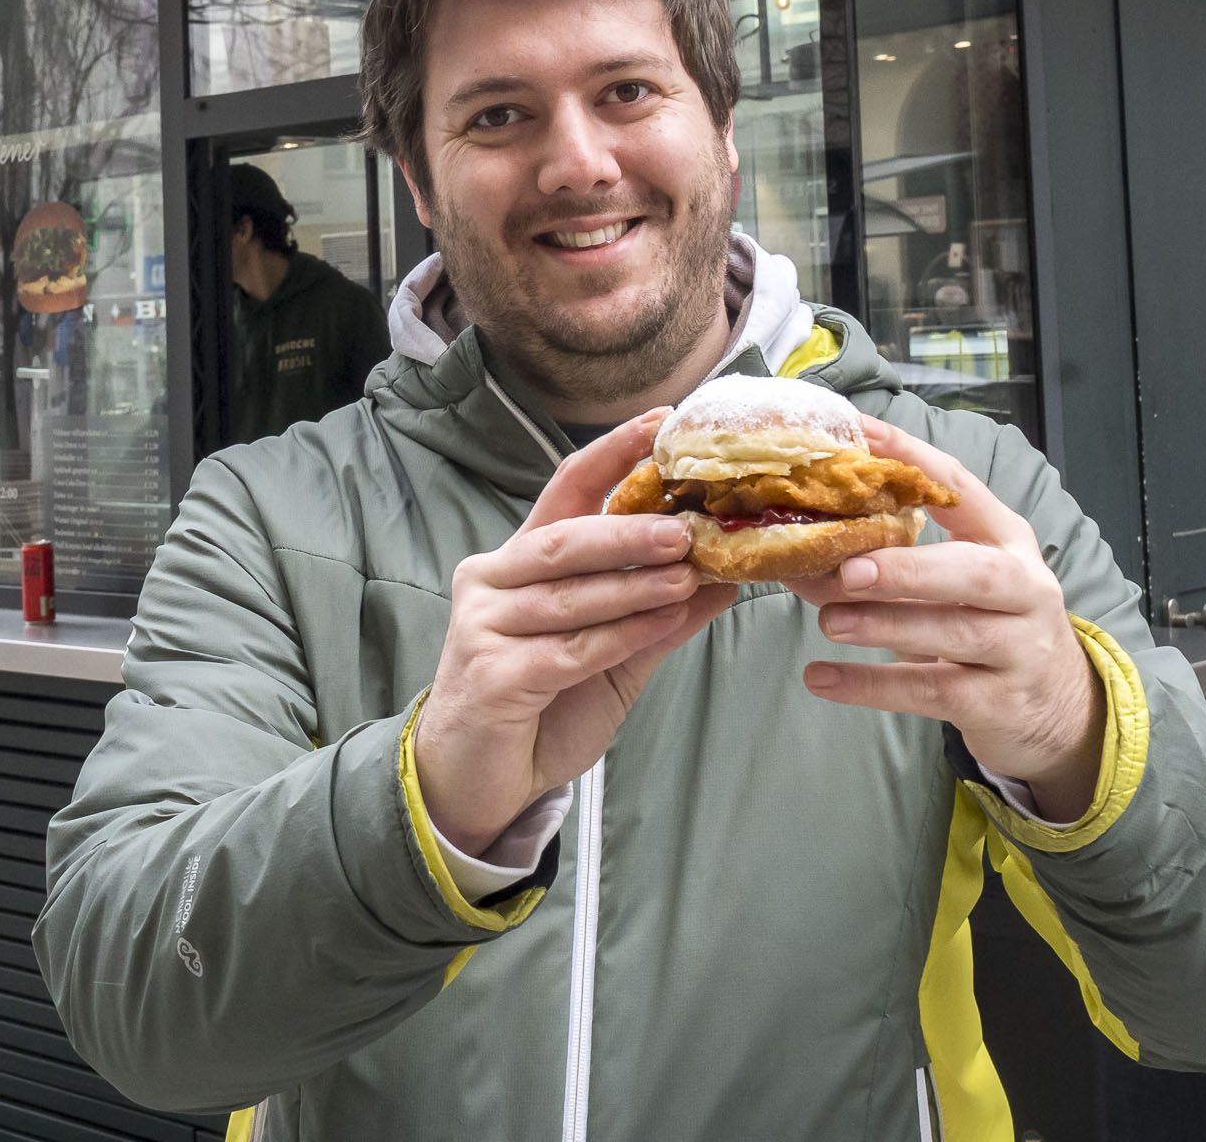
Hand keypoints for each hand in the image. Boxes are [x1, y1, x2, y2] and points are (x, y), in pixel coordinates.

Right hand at [413, 410, 738, 854]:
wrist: (479, 782)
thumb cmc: (539, 708)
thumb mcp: (611, 655)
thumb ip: (656, 615)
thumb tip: (726, 577)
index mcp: (519, 561)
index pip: (565, 489)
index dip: (612, 454)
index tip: (662, 422)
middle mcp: (492, 580)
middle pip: (566, 538)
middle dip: (630, 527)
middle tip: (688, 524)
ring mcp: (484, 625)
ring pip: (569, 593)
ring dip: (636, 583)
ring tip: (691, 571)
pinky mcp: (491, 674)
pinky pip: (567, 647)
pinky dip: (620, 633)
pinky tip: (659, 622)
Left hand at [792, 419, 1106, 822]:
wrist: (1058, 709)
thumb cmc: (993, 627)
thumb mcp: (958, 585)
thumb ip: (889, 567)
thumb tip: (803, 554)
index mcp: (1008, 541)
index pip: (963, 488)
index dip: (912, 459)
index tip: (857, 434)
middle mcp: (1025, 588)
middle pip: (975, 574)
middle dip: (909, 569)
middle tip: (849, 568)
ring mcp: (1019, 649)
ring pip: (954, 633)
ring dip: (886, 625)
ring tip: (829, 620)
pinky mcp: (998, 702)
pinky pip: (933, 690)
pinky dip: (874, 685)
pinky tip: (822, 678)